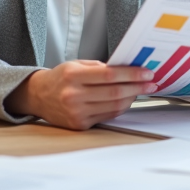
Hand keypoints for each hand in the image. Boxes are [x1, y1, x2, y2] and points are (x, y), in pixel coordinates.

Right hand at [5, 60, 156, 129]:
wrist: (38, 96)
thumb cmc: (60, 78)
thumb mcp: (76, 64)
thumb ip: (100, 67)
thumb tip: (128, 69)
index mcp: (73, 75)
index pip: (110, 75)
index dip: (132, 74)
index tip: (146, 73)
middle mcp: (74, 95)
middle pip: (115, 92)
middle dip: (137, 87)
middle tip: (151, 83)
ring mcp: (76, 112)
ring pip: (114, 105)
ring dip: (132, 98)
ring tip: (141, 90)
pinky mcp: (79, 124)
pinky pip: (107, 115)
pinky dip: (120, 107)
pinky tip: (126, 100)